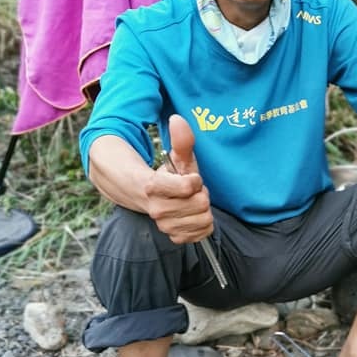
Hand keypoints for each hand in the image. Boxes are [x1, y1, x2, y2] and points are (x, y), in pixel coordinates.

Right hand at [145, 114, 213, 243]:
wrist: (151, 199)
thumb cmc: (169, 176)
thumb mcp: (177, 158)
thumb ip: (181, 141)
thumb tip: (177, 119)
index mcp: (154, 188)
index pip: (189, 187)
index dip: (195, 180)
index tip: (190, 178)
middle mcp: (157, 210)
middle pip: (202, 204)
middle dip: (201, 195)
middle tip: (192, 192)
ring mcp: (166, 226)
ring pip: (205, 220)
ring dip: (203, 210)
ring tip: (191, 203)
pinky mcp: (175, 237)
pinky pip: (203, 233)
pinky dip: (203, 224)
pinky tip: (193, 215)